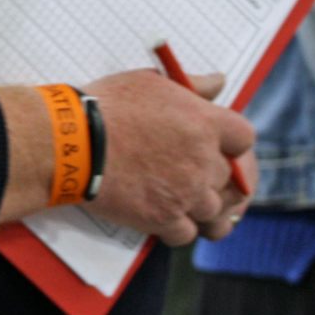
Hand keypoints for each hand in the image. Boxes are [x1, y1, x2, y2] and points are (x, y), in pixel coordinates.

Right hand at [84, 68, 253, 246]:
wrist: (70, 141)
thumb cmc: (105, 106)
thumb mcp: (148, 82)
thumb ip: (192, 85)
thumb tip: (218, 81)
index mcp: (204, 122)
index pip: (243, 138)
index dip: (230, 144)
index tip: (215, 145)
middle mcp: (203, 160)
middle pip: (229, 178)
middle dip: (209, 176)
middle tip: (184, 172)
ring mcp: (186, 193)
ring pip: (212, 209)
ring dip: (196, 204)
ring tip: (173, 196)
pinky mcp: (164, 218)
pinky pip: (186, 233)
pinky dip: (175, 228)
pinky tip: (161, 216)